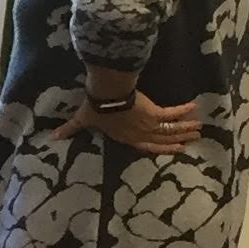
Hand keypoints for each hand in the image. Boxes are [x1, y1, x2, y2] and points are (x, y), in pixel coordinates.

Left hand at [53, 90, 201, 154]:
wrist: (105, 97)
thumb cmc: (94, 110)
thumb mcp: (81, 121)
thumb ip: (69, 129)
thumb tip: (50, 138)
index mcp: (125, 138)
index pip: (145, 146)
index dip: (160, 149)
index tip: (174, 150)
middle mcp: (140, 134)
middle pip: (163, 139)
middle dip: (178, 140)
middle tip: (192, 140)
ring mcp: (149, 124)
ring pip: (171, 129)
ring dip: (185, 128)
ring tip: (198, 128)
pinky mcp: (154, 113)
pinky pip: (172, 113)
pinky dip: (183, 110)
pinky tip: (194, 107)